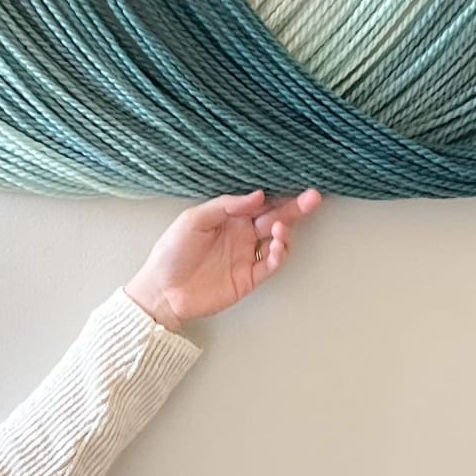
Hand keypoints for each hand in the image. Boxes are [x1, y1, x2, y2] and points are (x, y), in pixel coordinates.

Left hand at [124, 188, 322, 330]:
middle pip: (274, 218)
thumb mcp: (193, 219)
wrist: (162, 290)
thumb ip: (226, 206)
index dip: (278, 195)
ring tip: (281, 228)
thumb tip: (258, 196)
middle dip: (295, 208)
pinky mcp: (247, 278)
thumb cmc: (172, 252)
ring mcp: (246, 257)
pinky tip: (277, 245)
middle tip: (313, 198)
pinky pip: (270, 265)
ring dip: (285, 232)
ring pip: (276, 240)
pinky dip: (278, 255)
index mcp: (229, 218)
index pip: (260, 203)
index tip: (294, 185)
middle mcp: (241, 235)